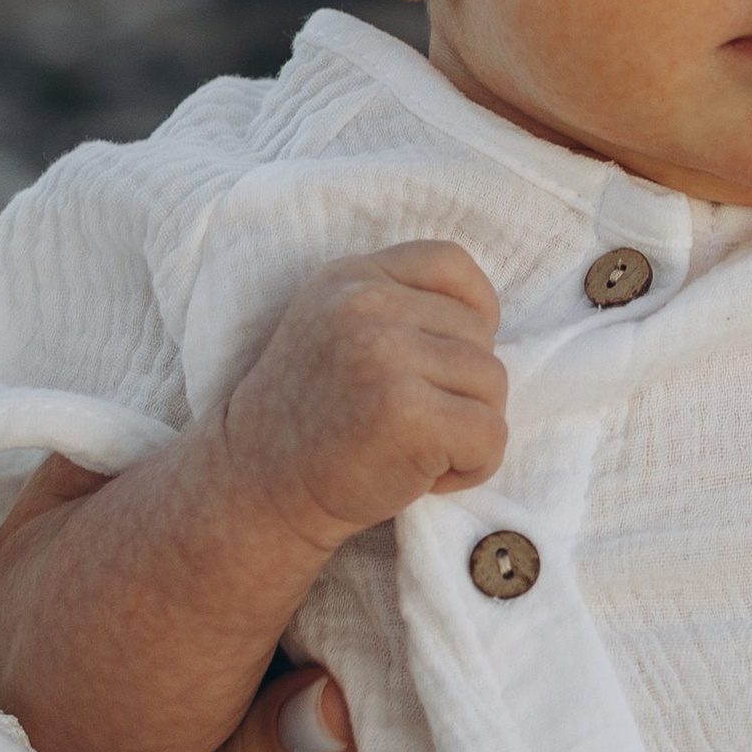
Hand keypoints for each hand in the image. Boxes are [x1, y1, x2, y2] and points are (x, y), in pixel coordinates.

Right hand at [216, 242, 507, 558]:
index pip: (449, 262)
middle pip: (481, 334)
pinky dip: (474, 467)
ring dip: (468, 430)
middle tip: (411, 425)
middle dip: (464, 388)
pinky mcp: (410, 414)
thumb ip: (396, 308)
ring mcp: (386, 357)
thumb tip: (488, 322)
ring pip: (493, 383)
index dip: (476, 310)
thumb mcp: (336, 331)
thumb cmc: (311, 422)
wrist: (257, 490)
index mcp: (350, 278)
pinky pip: (492, 435)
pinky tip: (426, 478)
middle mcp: (366, 305)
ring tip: (412, 449)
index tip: (452, 359)